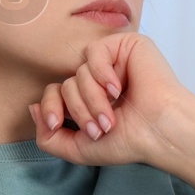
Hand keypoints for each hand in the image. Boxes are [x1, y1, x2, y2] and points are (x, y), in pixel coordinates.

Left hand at [28, 32, 190, 167]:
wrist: (161, 132)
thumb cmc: (129, 141)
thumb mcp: (79, 149)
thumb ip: (48, 138)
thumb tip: (32, 109)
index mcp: (89, 98)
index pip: (55, 93)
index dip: (50, 109)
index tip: (57, 126)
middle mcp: (99, 78)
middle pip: (64, 85)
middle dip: (78, 111)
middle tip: (100, 128)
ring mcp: (112, 61)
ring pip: (78, 73)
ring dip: (92, 100)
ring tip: (111, 117)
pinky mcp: (126, 45)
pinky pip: (94, 52)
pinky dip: (102, 74)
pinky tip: (118, 90)